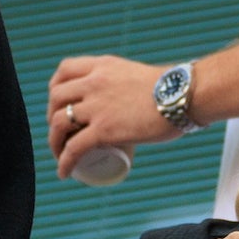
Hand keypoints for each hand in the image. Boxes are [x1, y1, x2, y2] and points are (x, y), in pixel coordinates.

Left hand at [47, 55, 176, 178]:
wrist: (186, 96)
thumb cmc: (176, 89)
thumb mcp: (143, 76)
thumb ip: (133, 86)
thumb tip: (139, 102)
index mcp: (104, 66)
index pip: (65, 70)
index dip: (56, 87)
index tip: (60, 101)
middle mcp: (94, 83)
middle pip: (56, 97)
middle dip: (52, 115)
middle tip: (63, 131)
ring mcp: (97, 106)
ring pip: (59, 123)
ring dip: (55, 141)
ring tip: (61, 154)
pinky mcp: (104, 130)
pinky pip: (74, 148)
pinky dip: (64, 161)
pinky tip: (64, 172)